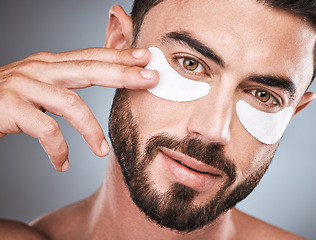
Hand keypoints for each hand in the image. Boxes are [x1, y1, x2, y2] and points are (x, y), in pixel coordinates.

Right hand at [0, 48, 157, 171]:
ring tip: (102, 152)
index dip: (119, 56)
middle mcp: (38, 69)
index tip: (145, 57)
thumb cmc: (8, 101)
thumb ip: (68, 81)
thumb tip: (100, 78)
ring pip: (70, 103)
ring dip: (91, 130)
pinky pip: (46, 131)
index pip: (91, 56)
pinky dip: (58, 150)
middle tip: (149, 78)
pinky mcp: (10, 107)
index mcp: (49, 63)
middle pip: (88, 68)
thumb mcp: (41, 84)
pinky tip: (63, 165)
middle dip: (122, 73)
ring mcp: (23, 86)